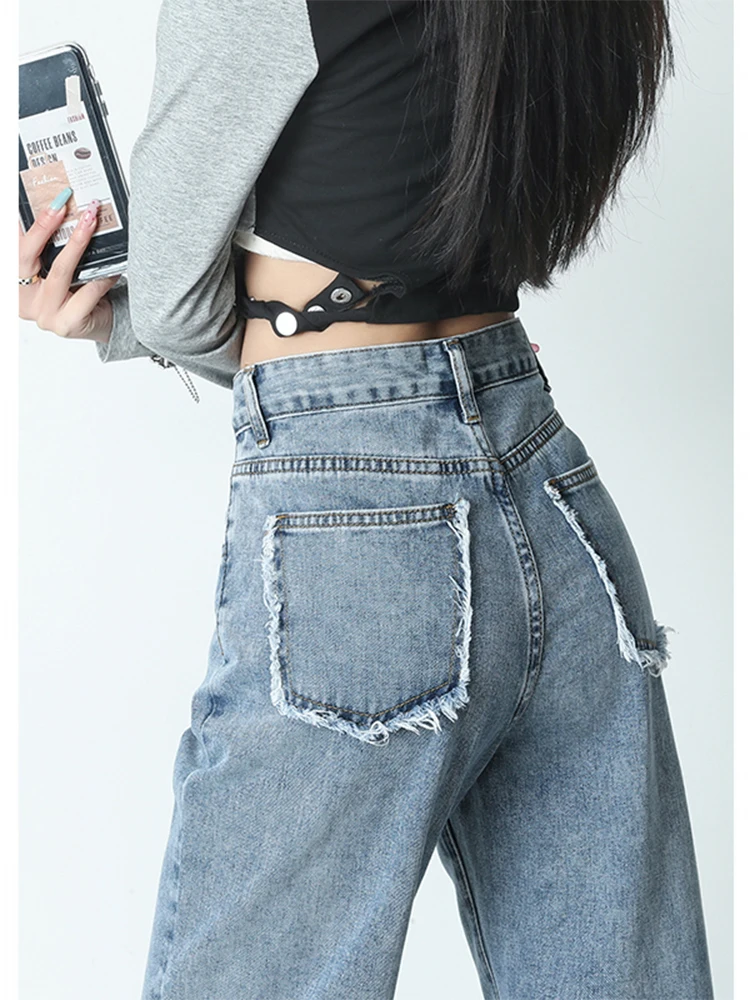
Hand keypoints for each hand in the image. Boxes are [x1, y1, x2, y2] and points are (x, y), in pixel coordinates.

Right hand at [18, 194, 120, 343]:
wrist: (101, 324)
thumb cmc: (78, 292)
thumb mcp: (57, 267)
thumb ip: (49, 247)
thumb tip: (56, 206)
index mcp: (15, 282)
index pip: (14, 248)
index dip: (25, 224)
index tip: (43, 202)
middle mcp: (24, 300)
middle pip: (26, 257)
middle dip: (45, 227)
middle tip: (65, 206)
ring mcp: (44, 315)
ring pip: (60, 272)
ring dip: (77, 244)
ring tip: (92, 223)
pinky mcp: (66, 324)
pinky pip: (86, 293)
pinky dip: (101, 276)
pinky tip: (113, 264)